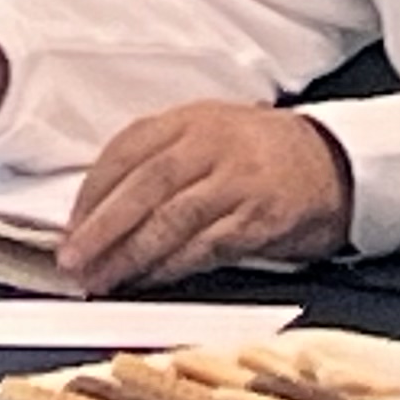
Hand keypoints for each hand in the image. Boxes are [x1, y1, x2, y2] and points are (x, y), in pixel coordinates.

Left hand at [57, 104, 352, 291]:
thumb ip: (156, 162)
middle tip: (73, 259)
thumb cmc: (256, 154)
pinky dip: (173, 267)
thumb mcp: (205, 136)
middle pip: (144, 186)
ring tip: (104, 279)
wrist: (331, 163)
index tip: (68, 229)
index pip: (125, 152)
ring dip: (131, 255)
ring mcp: (238, 179)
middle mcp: (212, 143)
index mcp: (189, 119)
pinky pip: (207, 246)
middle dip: (102, 228)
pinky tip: (150, 280)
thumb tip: (95, 213)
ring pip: (173, 219)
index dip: (91, 194)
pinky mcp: (261, 216)